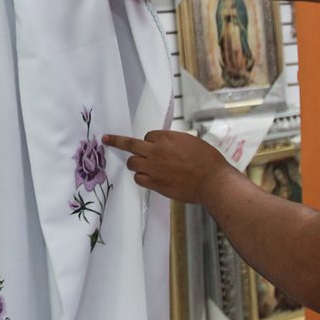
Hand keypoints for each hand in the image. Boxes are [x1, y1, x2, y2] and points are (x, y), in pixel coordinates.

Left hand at [104, 130, 234, 204]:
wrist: (212, 182)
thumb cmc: (208, 161)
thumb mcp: (191, 142)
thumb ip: (175, 143)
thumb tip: (168, 146)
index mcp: (167, 138)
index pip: (149, 136)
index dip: (151, 141)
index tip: (154, 145)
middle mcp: (157, 151)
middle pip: (131, 145)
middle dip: (117, 141)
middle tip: (107, 139)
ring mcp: (154, 168)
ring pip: (132, 163)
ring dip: (134, 163)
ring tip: (139, 165)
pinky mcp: (155, 184)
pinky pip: (138, 179)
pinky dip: (141, 177)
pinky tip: (146, 178)